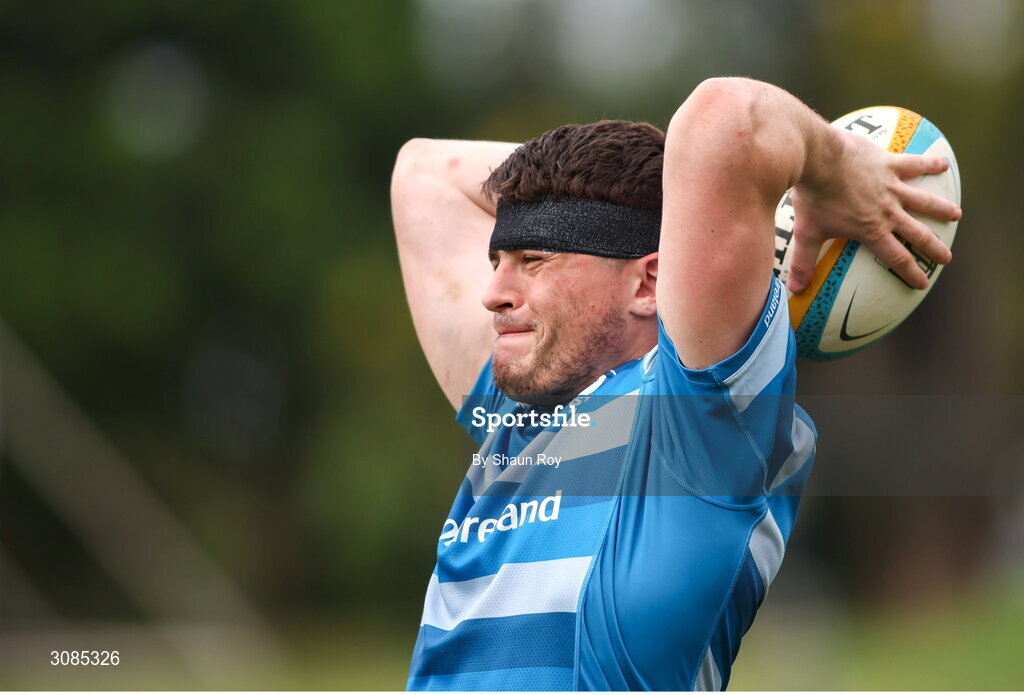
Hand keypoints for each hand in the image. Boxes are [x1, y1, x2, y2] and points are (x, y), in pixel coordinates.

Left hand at [787, 130, 962, 292]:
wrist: (815, 158)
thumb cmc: (811, 197)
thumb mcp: (806, 233)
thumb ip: (802, 262)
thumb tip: (794, 290)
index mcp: (871, 229)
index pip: (896, 257)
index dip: (910, 272)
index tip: (922, 284)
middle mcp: (888, 210)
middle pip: (917, 233)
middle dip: (934, 248)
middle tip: (947, 257)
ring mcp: (891, 186)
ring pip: (924, 200)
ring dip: (941, 208)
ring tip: (956, 214)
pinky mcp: (889, 162)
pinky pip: (914, 163)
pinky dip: (930, 164)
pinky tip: (943, 164)